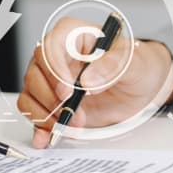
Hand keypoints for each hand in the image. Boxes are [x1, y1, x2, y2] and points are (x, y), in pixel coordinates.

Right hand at [17, 17, 172, 148]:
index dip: (54, 69)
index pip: (51, 46)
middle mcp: (58, 56)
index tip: (68, 91)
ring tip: (73, 126)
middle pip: (35, 73)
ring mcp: (52, 79)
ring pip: (31, 94)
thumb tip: (87, 80)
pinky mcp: (52, 101)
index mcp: (74, 36)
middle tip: (77, 114)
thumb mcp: (133, 63)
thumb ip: (112, 67)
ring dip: (48, 115)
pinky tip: (48, 136)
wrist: (142, 87)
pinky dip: (39, 126)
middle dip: (53, 100)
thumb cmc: (137, 65)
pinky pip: (34, 111)